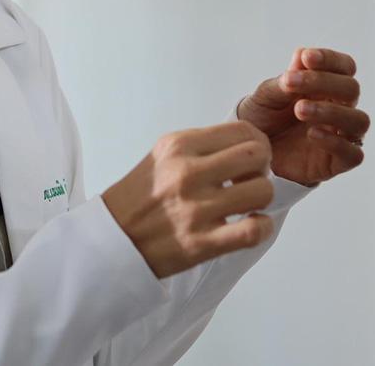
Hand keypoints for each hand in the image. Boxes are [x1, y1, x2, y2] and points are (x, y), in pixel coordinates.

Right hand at [102, 121, 275, 278]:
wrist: (112, 238)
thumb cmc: (140, 197)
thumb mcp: (162, 156)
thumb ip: (201, 147)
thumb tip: (245, 147)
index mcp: (179, 146)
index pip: (242, 130)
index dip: (256, 143)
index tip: (251, 157)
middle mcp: (187, 172)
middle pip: (257, 155)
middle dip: (263, 167)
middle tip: (250, 179)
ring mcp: (195, 209)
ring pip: (262, 191)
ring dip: (261, 199)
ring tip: (246, 204)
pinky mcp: (201, 243)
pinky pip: (253, 230)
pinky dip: (261, 227)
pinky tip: (251, 224)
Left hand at [236, 47, 368, 187]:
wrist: (251, 149)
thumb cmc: (263, 117)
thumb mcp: (266, 96)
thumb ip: (286, 80)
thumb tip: (302, 54)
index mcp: (325, 87)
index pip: (344, 67)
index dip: (331, 60)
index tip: (307, 57)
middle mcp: (339, 108)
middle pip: (352, 89)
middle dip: (323, 82)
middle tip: (291, 82)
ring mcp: (341, 135)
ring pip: (359, 120)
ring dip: (331, 111)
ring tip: (300, 109)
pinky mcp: (337, 162)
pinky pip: (353, 154)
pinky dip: (335, 142)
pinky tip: (311, 133)